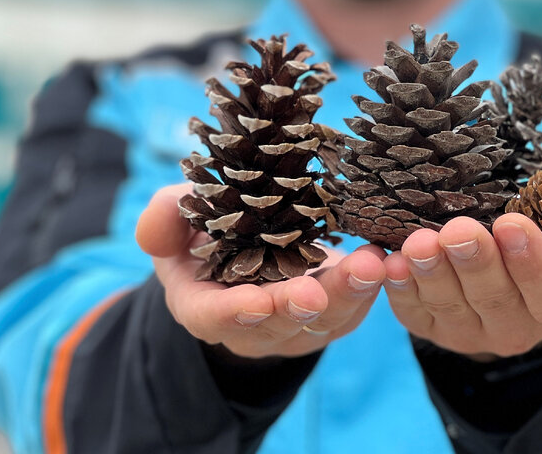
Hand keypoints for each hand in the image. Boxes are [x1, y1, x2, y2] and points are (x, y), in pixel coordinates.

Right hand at [135, 184, 386, 358]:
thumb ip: (166, 215)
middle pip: (275, 325)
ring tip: (370, 264)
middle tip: (316, 293)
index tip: (254, 303)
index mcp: (203, 304)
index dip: (232, 312)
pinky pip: (355, 308)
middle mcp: (251, 326)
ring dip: (348, 294)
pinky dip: (372, 286)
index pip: (212, 317)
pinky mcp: (334, 314)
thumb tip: (154, 225)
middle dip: (296, 308)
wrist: (247, 245)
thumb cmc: (205, 229)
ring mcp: (295, 325)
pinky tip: (387, 258)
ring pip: (324, 320)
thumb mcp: (178, 218)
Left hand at [383, 212, 541, 359]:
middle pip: (495, 301)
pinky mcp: (433, 328)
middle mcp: (520, 328)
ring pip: (451, 307)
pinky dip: (400, 288)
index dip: (533, 262)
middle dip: (475, 263)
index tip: (513, 224)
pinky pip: (413, 313)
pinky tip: (388, 262)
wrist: (517, 272)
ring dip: (432, 273)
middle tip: (459, 230)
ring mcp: (473, 332)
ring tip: (419, 242)